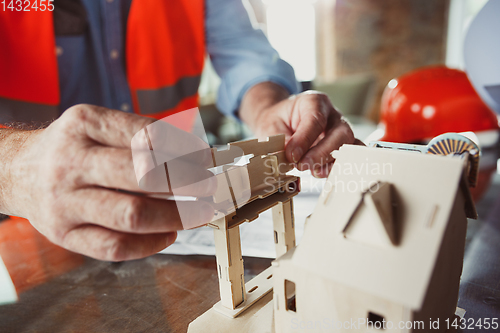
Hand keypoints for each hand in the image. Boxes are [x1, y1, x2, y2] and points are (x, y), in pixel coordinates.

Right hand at [0, 105, 214, 260]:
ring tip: (201, 212)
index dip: (185, 149)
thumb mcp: (100, 126)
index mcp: (85, 124)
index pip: (146, 136)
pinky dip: (150, 244)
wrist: (18, 171)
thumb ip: (142, 137)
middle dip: (187, 182)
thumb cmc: (74, 148)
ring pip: (132, 214)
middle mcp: (71, 161)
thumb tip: (199, 156)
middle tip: (211, 186)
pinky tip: (169, 234)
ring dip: (177, 216)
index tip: (208, 158)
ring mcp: (64, 201)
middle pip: (142, 175)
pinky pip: (115, 247)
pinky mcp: (63, 234)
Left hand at [240, 82, 359, 177]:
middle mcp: (332, 115)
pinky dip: (338, 167)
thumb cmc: (278, 121)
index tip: (292, 155)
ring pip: (349, 146)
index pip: (316, 120)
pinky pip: (349, 157)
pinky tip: (323, 173)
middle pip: (341, 132)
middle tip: (302, 166)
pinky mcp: (343, 146)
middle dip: (322, 153)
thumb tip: (290, 158)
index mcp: (314, 102)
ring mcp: (341, 131)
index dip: (305, 140)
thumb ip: (281, 141)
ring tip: (313, 172)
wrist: (281, 121)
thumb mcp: (272, 127)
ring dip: (332, 162)